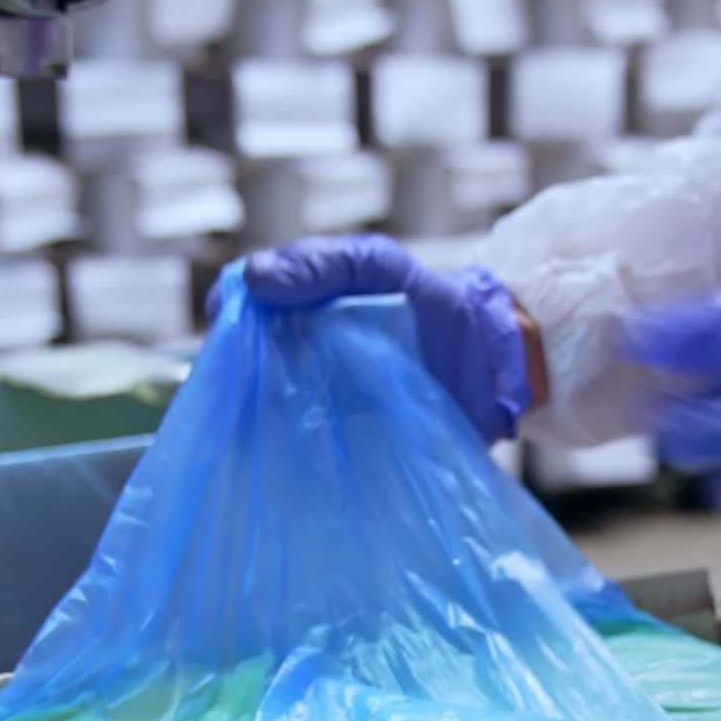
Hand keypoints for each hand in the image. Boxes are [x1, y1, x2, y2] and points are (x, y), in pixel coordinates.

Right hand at [226, 234, 534, 444]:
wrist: (495, 367)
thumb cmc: (438, 307)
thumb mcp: (381, 265)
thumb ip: (324, 264)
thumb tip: (254, 279)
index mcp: (299, 313)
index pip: (239, 314)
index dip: (225, 320)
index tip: (225, 326)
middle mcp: (300, 361)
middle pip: (243, 370)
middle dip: (234, 376)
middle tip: (241, 381)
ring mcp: (318, 407)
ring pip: (263, 416)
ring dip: (254, 420)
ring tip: (261, 420)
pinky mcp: (342, 451)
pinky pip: (300, 456)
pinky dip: (287, 457)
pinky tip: (286, 454)